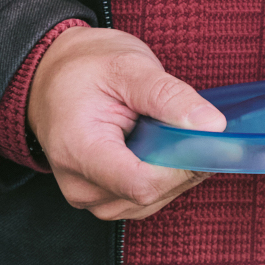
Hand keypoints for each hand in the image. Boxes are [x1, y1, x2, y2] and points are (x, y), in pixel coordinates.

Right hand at [25, 26, 223, 219]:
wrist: (52, 78)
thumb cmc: (84, 68)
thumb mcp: (127, 66)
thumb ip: (168, 95)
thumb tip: (212, 125)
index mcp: (79, 152)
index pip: (143, 184)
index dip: (184, 166)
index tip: (211, 139)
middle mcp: (81, 186)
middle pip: (153, 193)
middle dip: (184, 161)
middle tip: (190, 122)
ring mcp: (92, 198)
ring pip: (156, 199)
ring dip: (176, 168)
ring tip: (167, 128)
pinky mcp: (105, 198)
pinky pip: (149, 198)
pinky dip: (167, 173)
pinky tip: (164, 145)